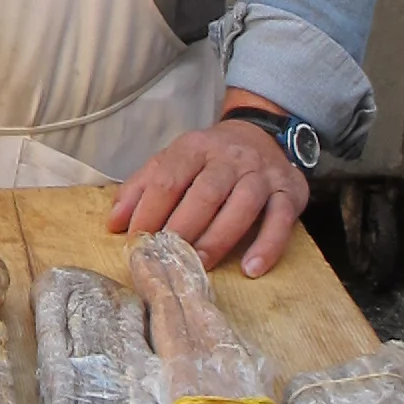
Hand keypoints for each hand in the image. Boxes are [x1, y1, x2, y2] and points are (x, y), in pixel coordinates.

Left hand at [108, 114, 307, 278]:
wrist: (262, 135)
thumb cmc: (209, 159)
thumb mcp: (173, 161)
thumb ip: (142, 187)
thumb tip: (113, 223)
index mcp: (194, 147)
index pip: (168, 177)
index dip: (150, 209)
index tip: (136, 239)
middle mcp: (229, 158)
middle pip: (205, 192)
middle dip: (183, 227)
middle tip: (167, 258)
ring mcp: (261, 174)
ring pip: (243, 204)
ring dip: (220, 237)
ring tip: (200, 265)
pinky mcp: (289, 192)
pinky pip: (280, 219)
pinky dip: (267, 245)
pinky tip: (251, 268)